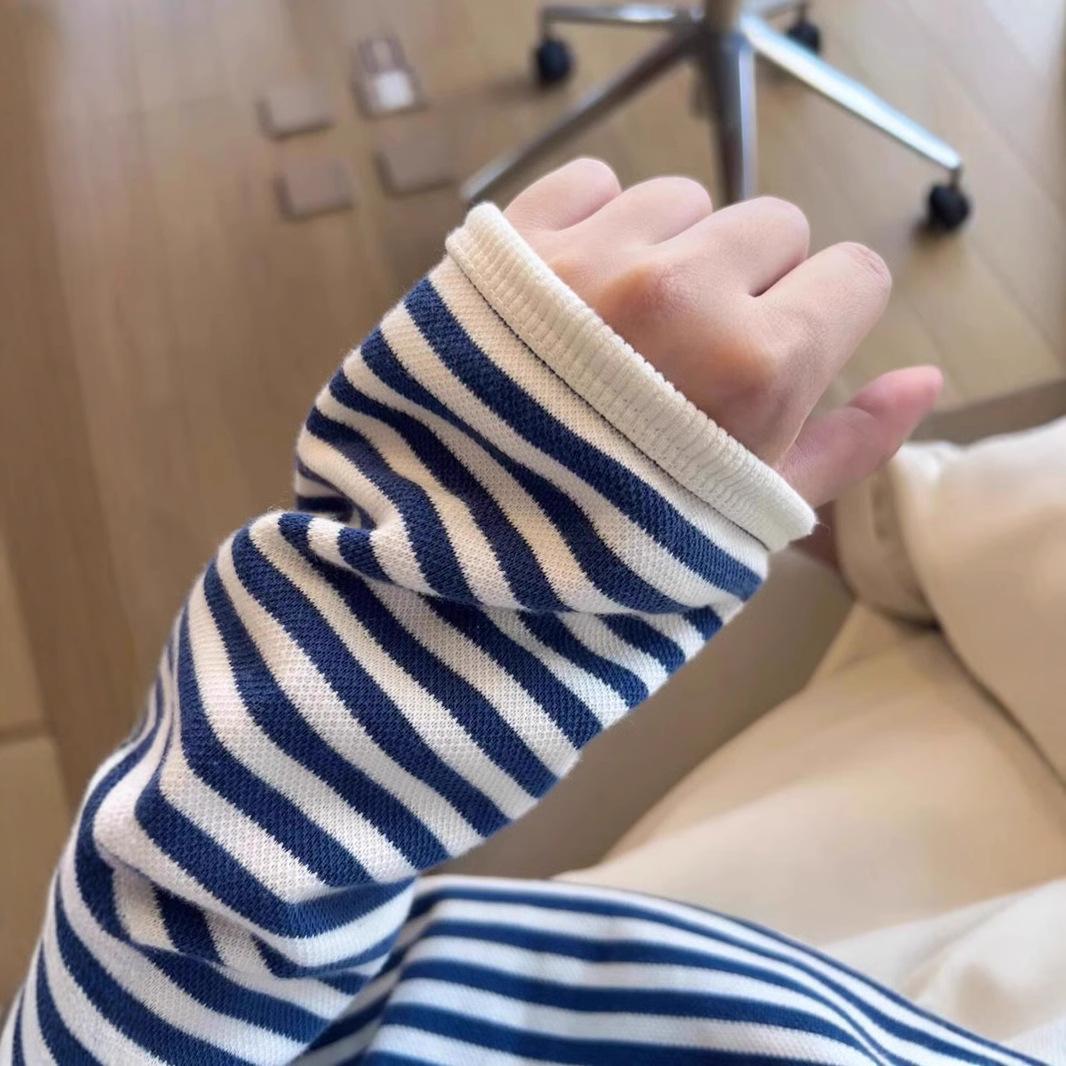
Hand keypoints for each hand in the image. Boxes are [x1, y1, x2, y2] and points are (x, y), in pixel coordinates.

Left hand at [504, 158, 940, 506]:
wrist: (459, 543)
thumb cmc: (616, 546)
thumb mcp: (747, 520)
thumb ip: (848, 446)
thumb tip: (927, 380)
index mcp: (757, 368)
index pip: (854, 274)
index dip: (824, 318)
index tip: (781, 355)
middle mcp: (682, 293)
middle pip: (773, 227)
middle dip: (749, 285)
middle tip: (689, 356)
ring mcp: (592, 258)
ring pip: (684, 202)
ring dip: (671, 253)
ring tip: (620, 332)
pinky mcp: (515, 241)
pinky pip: (594, 181)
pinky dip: (595, 224)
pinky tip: (572, 293)